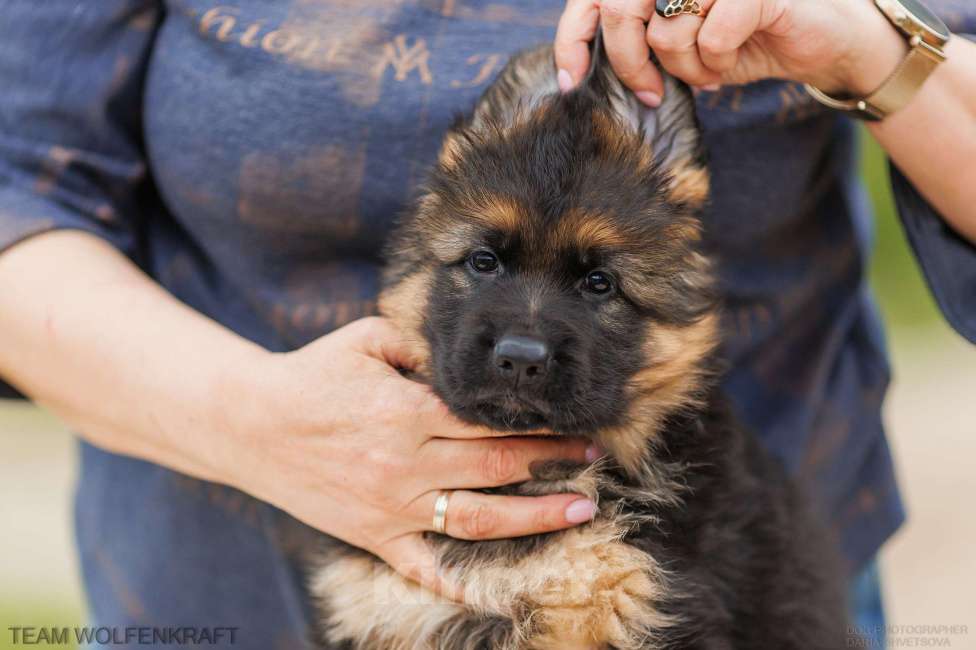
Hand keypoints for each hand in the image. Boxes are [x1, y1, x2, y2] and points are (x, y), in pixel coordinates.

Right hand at [213, 317, 600, 597]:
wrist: (250, 423)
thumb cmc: (312, 375)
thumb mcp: (366, 340)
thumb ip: (420, 344)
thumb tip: (467, 350)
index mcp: (408, 412)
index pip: (491, 421)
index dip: (540, 424)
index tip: (575, 423)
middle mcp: (406, 462)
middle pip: (497, 465)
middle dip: (553, 462)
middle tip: (594, 460)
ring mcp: (391, 505)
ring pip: (477, 517)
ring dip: (534, 516)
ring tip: (580, 512)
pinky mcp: (373, 534)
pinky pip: (421, 566)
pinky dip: (458, 582)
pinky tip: (497, 590)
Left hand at [555, 0, 906, 104]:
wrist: (821, 43)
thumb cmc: (744, 42)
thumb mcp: (678, 48)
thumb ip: (636, 42)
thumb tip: (577, 69)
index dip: (573, 37)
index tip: (572, 80)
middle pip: (620, 8)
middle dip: (629, 63)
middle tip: (651, 94)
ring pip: (667, 28)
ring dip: (684, 66)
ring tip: (710, 68)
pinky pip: (712, 33)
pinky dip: (717, 60)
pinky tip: (731, 61)